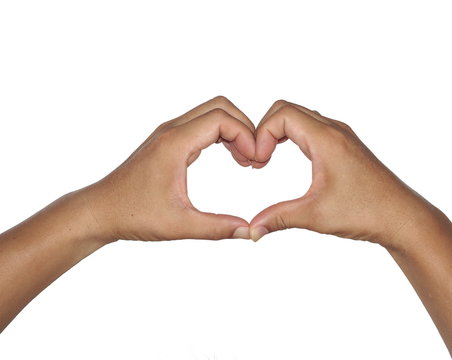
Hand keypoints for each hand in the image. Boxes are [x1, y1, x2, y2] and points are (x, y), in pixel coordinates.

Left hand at [80, 96, 255, 242]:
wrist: (100, 210)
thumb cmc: (132, 214)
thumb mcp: (179, 225)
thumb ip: (217, 228)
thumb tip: (248, 231)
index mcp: (175, 143)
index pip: (222, 118)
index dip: (246, 135)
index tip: (255, 161)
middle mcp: (172, 131)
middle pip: (220, 107)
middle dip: (244, 127)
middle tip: (254, 158)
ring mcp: (168, 134)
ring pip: (211, 114)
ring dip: (233, 131)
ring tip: (244, 160)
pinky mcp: (168, 142)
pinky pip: (201, 126)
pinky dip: (220, 135)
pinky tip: (229, 157)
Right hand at [249, 100, 445, 248]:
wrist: (402, 218)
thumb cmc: (367, 212)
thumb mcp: (315, 216)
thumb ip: (278, 218)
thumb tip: (252, 229)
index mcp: (327, 139)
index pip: (282, 115)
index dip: (261, 134)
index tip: (257, 162)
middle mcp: (334, 130)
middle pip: (286, 109)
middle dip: (264, 130)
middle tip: (258, 159)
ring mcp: (340, 135)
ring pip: (299, 116)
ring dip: (277, 131)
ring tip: (267, 158)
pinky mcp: (343, 144)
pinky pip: (310, 126)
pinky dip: (291, 135)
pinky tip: (287, 156)